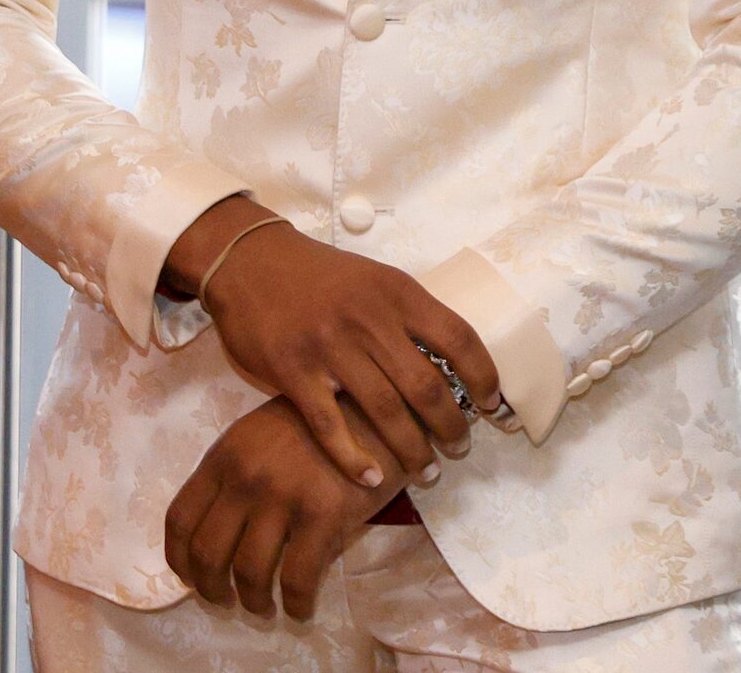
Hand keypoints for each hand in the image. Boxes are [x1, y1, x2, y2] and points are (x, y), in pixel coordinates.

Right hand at [161, 199, 498, 489]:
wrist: (249, 261)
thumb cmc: (319, 276)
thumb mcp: (373, 279)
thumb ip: (408, 316)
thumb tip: (454, 363)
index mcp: (396, 292)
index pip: (459, 338)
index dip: (483, 377)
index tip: (490, 405)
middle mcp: (368, 318)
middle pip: (426, 386)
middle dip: (451, 427)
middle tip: (458, 450)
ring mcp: (329, 346)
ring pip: (385, 412)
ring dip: (412, 451)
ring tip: (426, 471)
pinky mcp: (292, 371)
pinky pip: (330, 426)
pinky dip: (354, 459)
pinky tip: (371, 479)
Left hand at [165, 396, 411, 619]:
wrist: (374, 409)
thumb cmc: (318, 425)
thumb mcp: (259, 436)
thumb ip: (233, 476)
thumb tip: (216, 532)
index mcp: (223, 456)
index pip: (180, 518)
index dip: (179, 560)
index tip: (191, 579)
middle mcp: (245, 477)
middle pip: (207, 553)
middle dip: (211, 589)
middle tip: (225, 601)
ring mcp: (282, 496)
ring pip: (249, 572)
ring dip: (253, 602)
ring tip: (263, 607)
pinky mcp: (322, 515)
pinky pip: (297, 579)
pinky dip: (296, 604)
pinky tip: (301, 608)